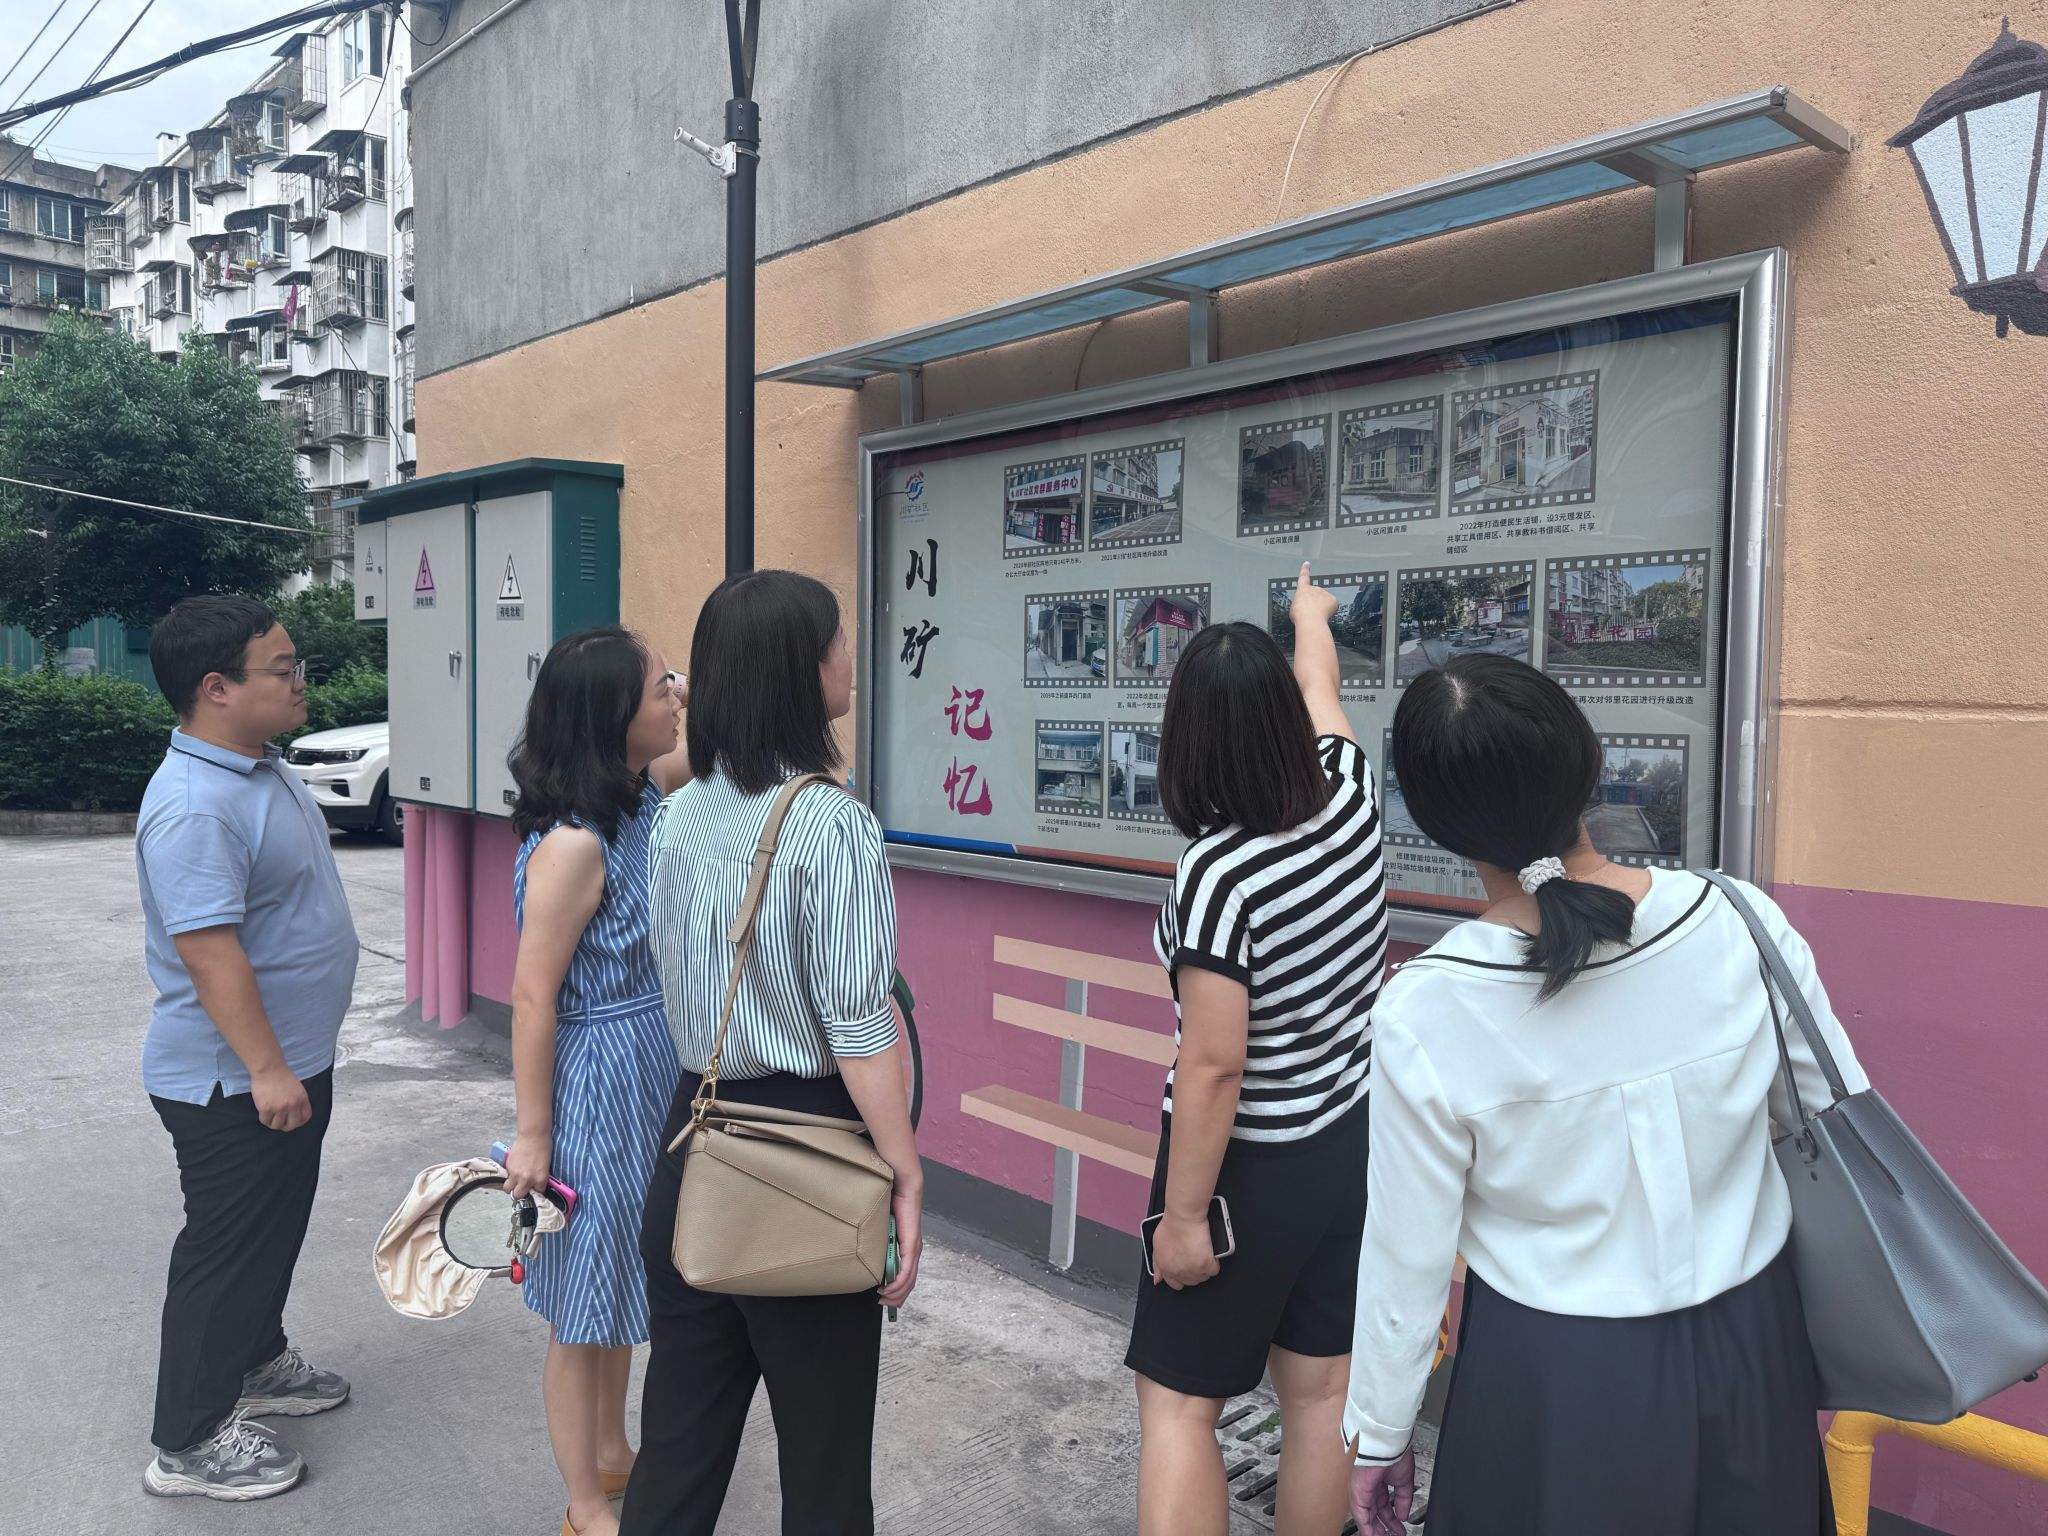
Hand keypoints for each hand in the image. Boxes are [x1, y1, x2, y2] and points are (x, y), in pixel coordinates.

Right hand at [250, 1065, 310, 1132]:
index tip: (292, 1121)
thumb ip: (298, 1100)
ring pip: (277, 1125)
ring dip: (273, 1123)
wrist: (269, 1068)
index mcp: (302, 1099)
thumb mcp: (297, 1088)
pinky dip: (264, 1119)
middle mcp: (293, 1104)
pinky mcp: (266, 1108)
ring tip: (270, 1117)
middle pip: (292, 1125)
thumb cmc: (281, 1075)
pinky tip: (264, 1113)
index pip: (305, 1118)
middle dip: (285, 1126)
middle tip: (280, 1123)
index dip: (298, 1122)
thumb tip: (294, 1115)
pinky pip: (265, 1121)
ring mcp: (279, 1107)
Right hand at [503, 1131, 552, 1198]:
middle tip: (522, 1188)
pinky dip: (509, 1176)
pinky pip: (506, 1177)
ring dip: (511, 1187)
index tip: (535, 1189)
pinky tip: (514, 1169)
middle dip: (520, 1193)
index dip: (536, 1191)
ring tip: (515, 1182)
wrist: (533, 1135)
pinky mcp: (508, 1168)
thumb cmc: (543, 1146)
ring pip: (508, 1189)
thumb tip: (534, 1183)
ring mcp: (515, 1174)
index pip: (538, 1193)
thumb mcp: (546, 1166)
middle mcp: (527, 1180)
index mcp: (540, 1179)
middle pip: (519, 1196)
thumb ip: (539, 1177)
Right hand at [879, 1172, 922, 1308]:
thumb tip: (866, 1249)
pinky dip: (898, 1283)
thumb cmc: (891, 1203)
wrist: (902, 1186)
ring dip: (896, 1293)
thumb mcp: (882, 1227)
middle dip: (896, 1297)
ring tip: (883, 1299)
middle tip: (883, 1304)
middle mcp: (914, 1250)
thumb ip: (878, 1239)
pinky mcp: (911, 1245)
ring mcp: (914, 1249)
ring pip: (908, 1280)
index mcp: (908, 1247)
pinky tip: (889, 1289)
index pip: (906, 1275)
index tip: (884, 1298)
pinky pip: (906, 1270)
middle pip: (909, 1283)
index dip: (897, 1290)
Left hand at [1150, 1211, 1220, 1289]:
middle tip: (1194, 1259)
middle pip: (1191, 1282)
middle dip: (1193, 1272)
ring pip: (1203, 1277)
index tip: (1184, 1271)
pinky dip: (1214, 1262)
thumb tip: (1157, 1279)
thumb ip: (1156, 1265)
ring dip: (1204, 1268)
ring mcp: (1194, 1270)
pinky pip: (1214, 1270)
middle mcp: (1179, 1272)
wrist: (1183, 1218)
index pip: (1174, 1283)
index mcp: (1166, 1269)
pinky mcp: (1207, 1265)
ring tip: (1202, 1254)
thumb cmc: (1170, 1227)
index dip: (1180, 1277)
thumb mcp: (1156, 1246)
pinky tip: (1210, 1254)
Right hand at [1290, 562, 1337, 627]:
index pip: (1303, 577)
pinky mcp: (1333, 599)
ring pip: (1325, 601)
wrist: (1310, 621)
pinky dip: (1330, 611)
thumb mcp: (1294, 608)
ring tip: (1317, 616)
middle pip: (1316, 595)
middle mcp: (1314, 588)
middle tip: (1311, 613)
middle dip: (1316, 603)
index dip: (1305, 570)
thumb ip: (1301, 603)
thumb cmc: (1300, 616)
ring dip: (1322, 608)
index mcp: (1302, 590)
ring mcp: (1325, 593)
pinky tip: (1325, 616)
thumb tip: (1305, 607)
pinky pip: (1333, 606)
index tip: (1307, 564)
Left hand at [1349, 1447, 1415, 1535]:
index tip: (1399, 1528)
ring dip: (1374, 1530)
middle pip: (1374, 1512)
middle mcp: (1369, 1486)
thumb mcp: (1404, 1482)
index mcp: (1379, 1481)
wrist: (1388, 1446)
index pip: (1384, 1504)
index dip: (1392, 1518)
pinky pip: (1361, 1515)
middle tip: (1389, 1535)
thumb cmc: (1395, 1454)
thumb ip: (1403, 1500)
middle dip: (1382, 1526)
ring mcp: (1362, 1490)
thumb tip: (1403, 1515)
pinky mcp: (1357, 1493)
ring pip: (1366, 1516)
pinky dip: (1366, 1528)